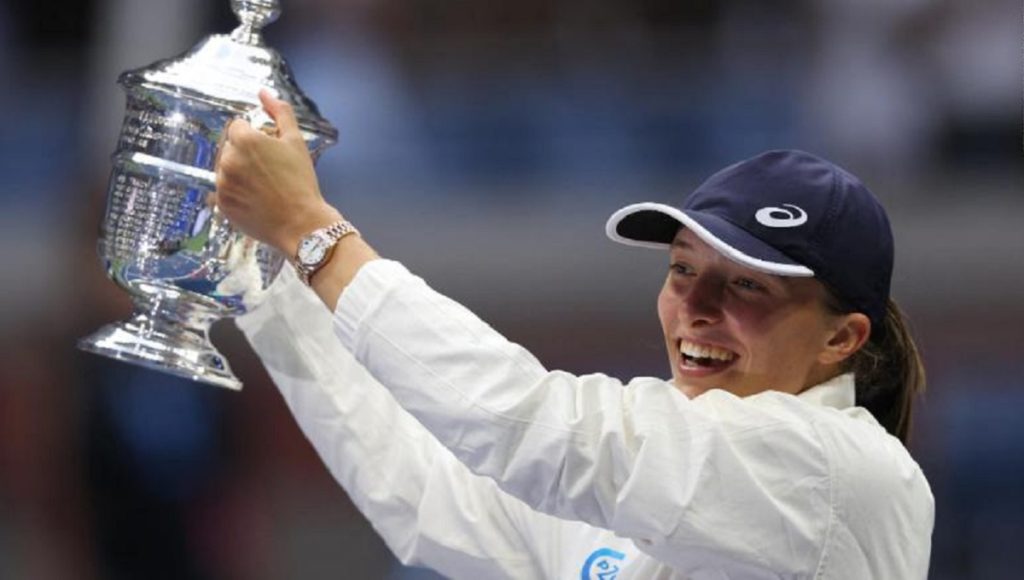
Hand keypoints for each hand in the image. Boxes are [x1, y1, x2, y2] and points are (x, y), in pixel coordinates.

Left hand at [214, 89, 341, 254]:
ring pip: (225, 168)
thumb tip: (263, 92)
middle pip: (230, 146)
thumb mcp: (296, 141)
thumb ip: (279, 112)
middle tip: (269, 170)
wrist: (301, 224)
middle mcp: (228, 160)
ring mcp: (222, 183)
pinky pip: (224, 190)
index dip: (255, 136)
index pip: (238, 126)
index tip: (270, 152)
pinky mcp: (221, 203)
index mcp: (245, 140)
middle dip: (245, 153)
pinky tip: (257, 199)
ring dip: (239, 172)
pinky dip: (237, 192)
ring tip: (263, 186)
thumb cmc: (301, 181)